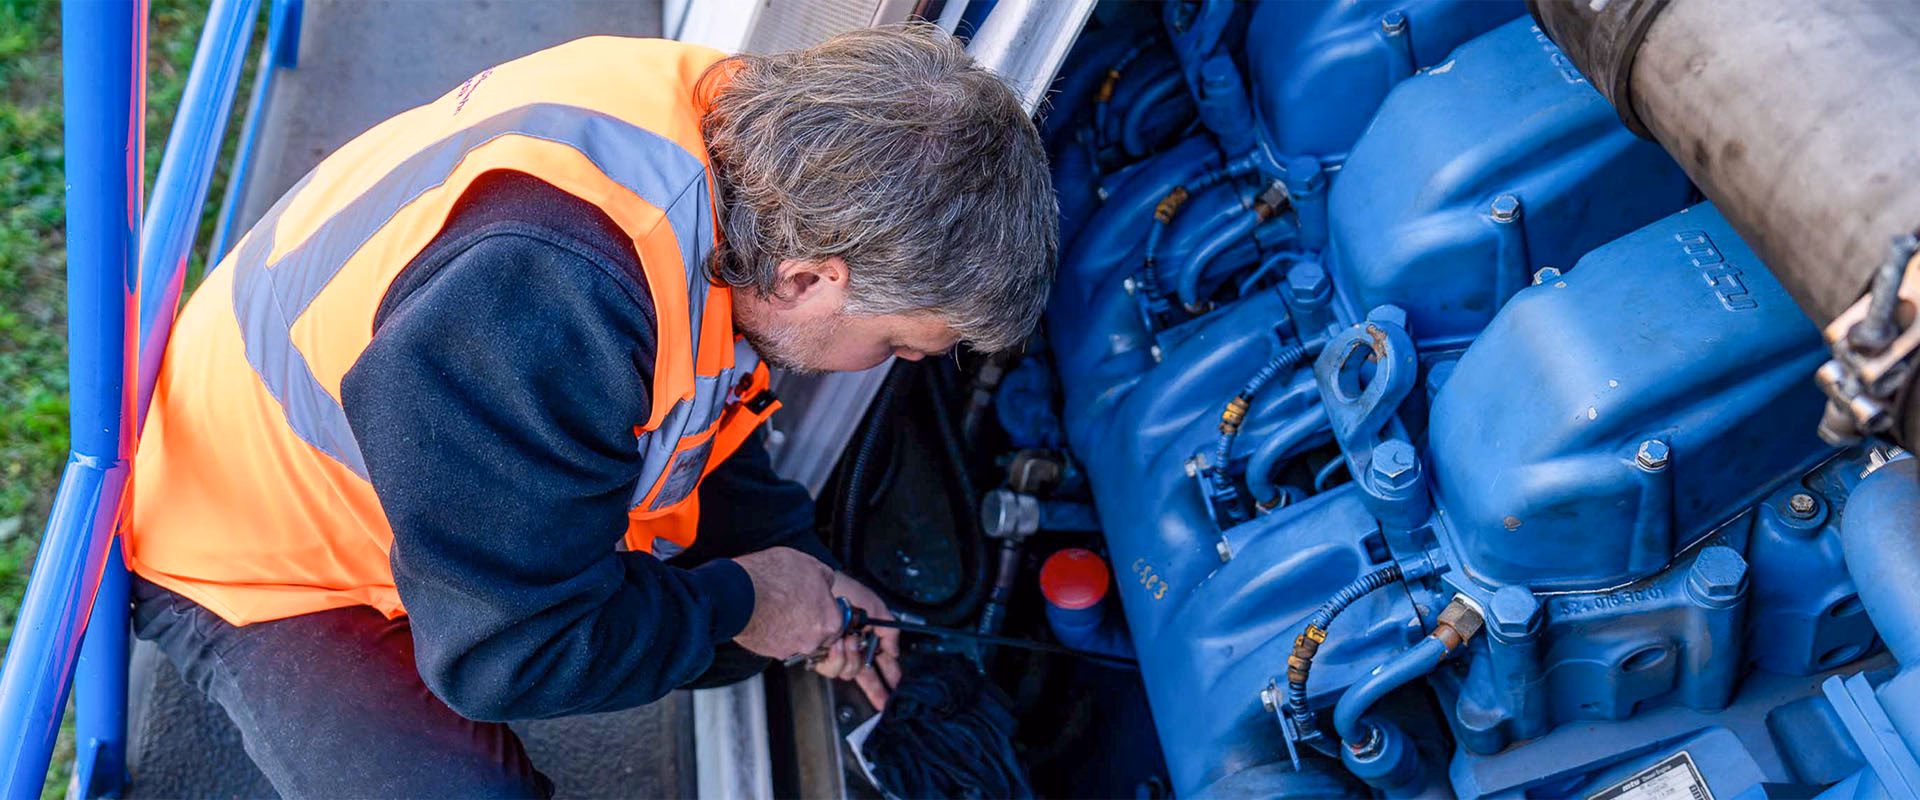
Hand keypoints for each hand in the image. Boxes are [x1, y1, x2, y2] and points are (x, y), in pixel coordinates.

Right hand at [731, 547, 840, 659]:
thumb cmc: (771, 578)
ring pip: (797, 639)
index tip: (821, 603)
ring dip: (791, 626)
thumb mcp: (810, 564)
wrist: (736, 593)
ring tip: (778, 605)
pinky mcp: (769, 652)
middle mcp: (812, 641)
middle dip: (810, 620)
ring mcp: (790, 649)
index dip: (828, 608)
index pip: (839, 622)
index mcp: (829, 621)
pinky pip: (777, 642)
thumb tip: (827, 583)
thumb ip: (826, 579)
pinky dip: (774, 631)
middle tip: (797, 602)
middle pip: (819, 634)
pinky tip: (767, 614)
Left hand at [812, 572, 903, 709]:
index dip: (888, 675)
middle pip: (865, 674)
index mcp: (866, 635)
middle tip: (883, 694)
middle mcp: (851, 645)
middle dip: (875, 684)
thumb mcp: (876, 609)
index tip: (894, 687)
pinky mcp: (819, 655)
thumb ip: (890, 632)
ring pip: (850, 673)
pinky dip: (836, 657)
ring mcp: (835, 651)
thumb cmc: (845, 591)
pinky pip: (832, 669)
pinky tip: (837, 645)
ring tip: (850, 641)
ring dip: (853, 658)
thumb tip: (895, 652)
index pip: (879, 660)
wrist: (820, 590)